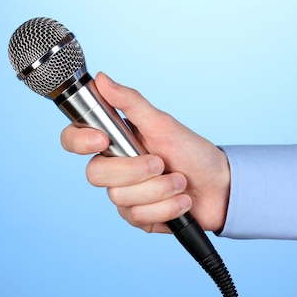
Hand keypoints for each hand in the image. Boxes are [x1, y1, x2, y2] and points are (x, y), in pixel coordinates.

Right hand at [60, 72, 230, 233]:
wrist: (221, 187)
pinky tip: (182, 202)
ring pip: (120, 197)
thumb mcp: (162, 123)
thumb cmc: (192, 152)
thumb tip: (102, 79)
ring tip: (180, 182)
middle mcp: (115, 169)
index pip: (75, 139)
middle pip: (95, 174)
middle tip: (162, 163)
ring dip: (159, 189)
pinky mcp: (138, 217)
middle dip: (135, 170)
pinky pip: (137, 215)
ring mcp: (124, 195)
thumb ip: (130, 102)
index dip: (80, 140)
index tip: (102, 140)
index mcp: (116, 142)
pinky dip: (166, 207)